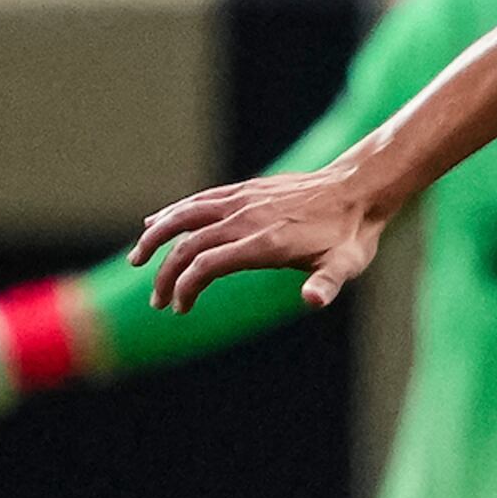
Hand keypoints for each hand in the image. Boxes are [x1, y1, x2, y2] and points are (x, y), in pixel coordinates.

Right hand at [129, 165, 386, 313]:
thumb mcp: (346, 264)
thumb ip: (326, 284)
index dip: (185, 288)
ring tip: (138, 257)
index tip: (181, 308)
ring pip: (185, 215)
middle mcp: (246, 218)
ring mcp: (242, 200)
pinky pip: (200, 200)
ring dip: (156, 236)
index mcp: (263, 242)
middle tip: (158, 301)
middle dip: (166, 275)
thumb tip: (313, 301)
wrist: (358, 188)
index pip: (206, 265)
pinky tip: (156, 222)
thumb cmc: (351, 234)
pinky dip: (174, 212)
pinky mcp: (244, 190)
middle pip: (188, 245)